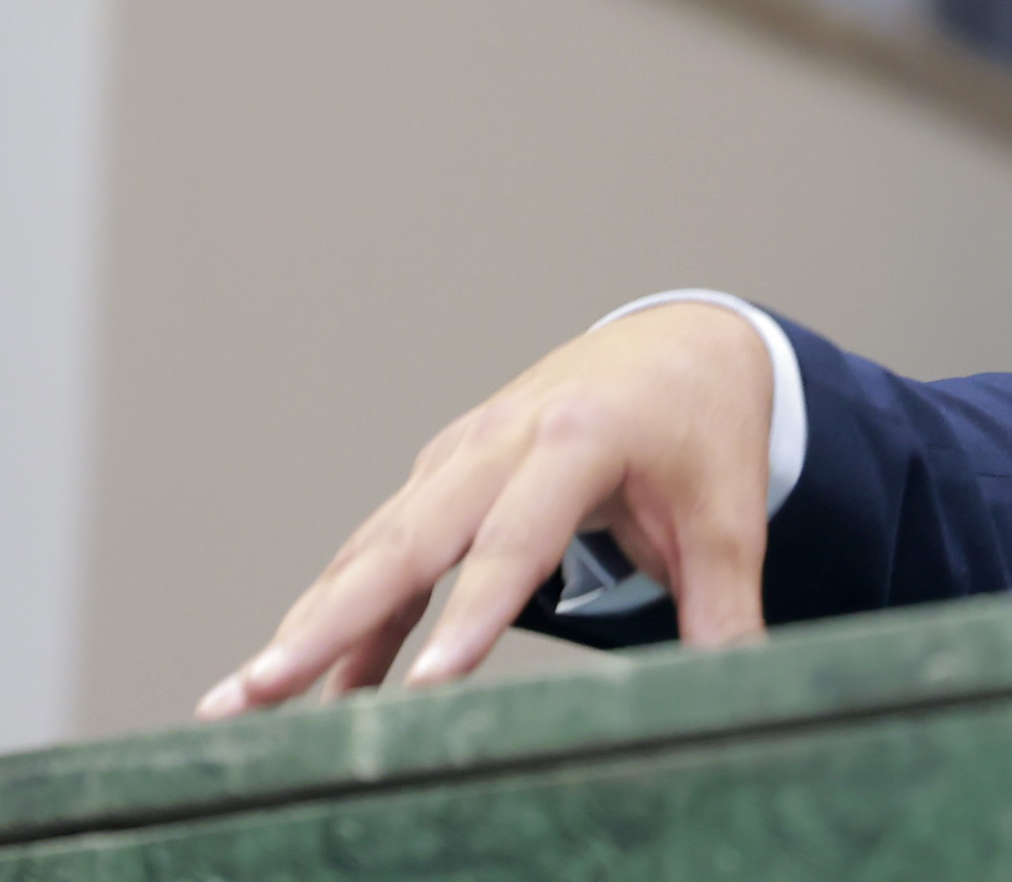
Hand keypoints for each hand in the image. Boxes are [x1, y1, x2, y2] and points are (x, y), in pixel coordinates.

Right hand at [196, 301, 773, 717]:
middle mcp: (504, 438)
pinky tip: (310, 685)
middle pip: (408, 539)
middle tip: (262, 690)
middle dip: (330, 622)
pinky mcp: (443, 476)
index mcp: (581, 436)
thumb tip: (738, 689)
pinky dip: (343, 613)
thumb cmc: (705, 427)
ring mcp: (461, 454)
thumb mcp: (729, 512)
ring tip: (241, 702)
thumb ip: (724, 603)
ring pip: (374, 546)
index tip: (422, 689)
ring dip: (308, 623)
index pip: (518, 538)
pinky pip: (382, 551)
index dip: (471, 617)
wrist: (682, 341)